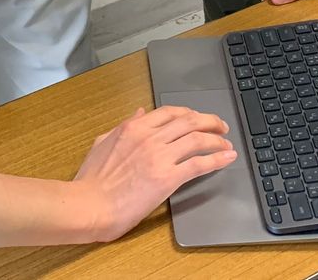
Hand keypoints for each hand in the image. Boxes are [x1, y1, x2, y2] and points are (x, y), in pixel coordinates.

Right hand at [73, 106, 236, 240]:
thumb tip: (139, 113)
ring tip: (227, 144)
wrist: (90, 205)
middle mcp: (149, 137)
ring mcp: (159, 157)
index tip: (199, 118)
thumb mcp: (103, 141)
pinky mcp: (167, 178)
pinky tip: (227, 159)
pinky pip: (199, 164)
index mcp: (133, 127)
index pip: (170, 112)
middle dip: (210, 121)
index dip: (190, 113)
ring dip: (217, 139)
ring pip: (197, 139)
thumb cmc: (92, 179)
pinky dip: (217, 159)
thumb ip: (123, 126)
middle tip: (221, 127)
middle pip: (189, 121)